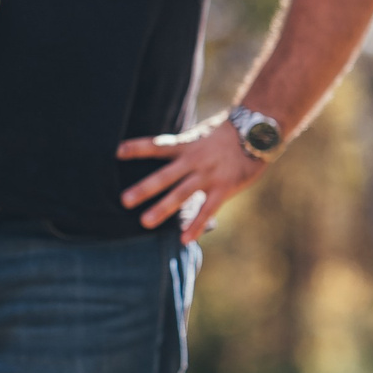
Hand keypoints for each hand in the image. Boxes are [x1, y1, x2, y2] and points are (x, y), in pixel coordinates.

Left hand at [118, 116, 266, 243]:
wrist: (256, 133)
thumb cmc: (222, 136)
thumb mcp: (197, 137)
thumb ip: (179, 149)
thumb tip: (155, 154)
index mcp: (186, 146)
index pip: (158, 146)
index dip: (138, 147)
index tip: (116, 151)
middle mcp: (194, 161)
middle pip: (165, 175)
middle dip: (145, 188)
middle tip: (124, 200)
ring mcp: (209, 175)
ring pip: (182, 194)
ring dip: (163, 208)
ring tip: (145, 222)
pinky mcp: (224, 188)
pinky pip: (208, 209)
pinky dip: (196, 225)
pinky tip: (183, 239)